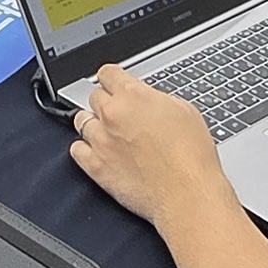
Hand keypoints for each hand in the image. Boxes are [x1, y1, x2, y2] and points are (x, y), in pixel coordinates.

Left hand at [66, 65, 236, 229]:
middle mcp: (113, 114)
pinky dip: (84, 149)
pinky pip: (76, 150)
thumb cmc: (192, 157)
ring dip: (94, 125)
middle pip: (93, 97)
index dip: (113, 79)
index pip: (107, 73)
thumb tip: (146, 100)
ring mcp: (101, 141)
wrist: (187, 194)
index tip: (113, 84)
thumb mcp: (184, 111)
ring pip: (81, 121)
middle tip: (121, 115)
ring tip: (110, 134)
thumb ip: (156, 100)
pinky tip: (99, 152)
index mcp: (134, 95)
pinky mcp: (95, 166)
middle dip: (107, 103)